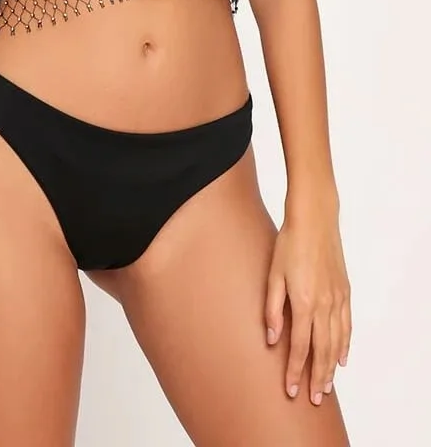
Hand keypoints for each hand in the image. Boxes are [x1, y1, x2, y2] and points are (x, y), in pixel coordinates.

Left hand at [265, 203, 350, 404]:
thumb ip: (272, 308)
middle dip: (317, 378)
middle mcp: (324, 305)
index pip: (300, 347)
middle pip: (322, 351)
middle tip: (313, 399)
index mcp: (304, 302)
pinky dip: (345, 344)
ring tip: (326, 386)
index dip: (295, 371)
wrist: (314, 220)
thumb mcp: (273, 274)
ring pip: (337, 342)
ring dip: (332, 367)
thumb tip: (271, 338)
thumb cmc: (289, 243)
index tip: (291, 389)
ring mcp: (338, 299)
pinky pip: (347, 325)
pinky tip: (342, 358)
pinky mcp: (345, 291)